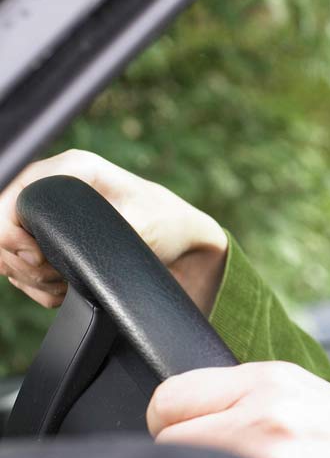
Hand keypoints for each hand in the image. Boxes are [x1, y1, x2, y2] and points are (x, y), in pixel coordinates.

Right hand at [0, 149, 228, 312]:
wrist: (183, 246)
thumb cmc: (167, 226)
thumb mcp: (137, 225)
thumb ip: (89, 232)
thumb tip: (36, 247)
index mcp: (72, 169)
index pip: (8, 197)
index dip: (10, 232)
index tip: (38, 258)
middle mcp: (53, 187)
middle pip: (1, 231)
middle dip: (24, 263)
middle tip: (59, 275)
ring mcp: (48, 216)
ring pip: (8, 255)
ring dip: (34, 279)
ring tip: (69, 282)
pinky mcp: (49, 242)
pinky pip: (22, 271)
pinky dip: (41, 288)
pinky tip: (69, 289)